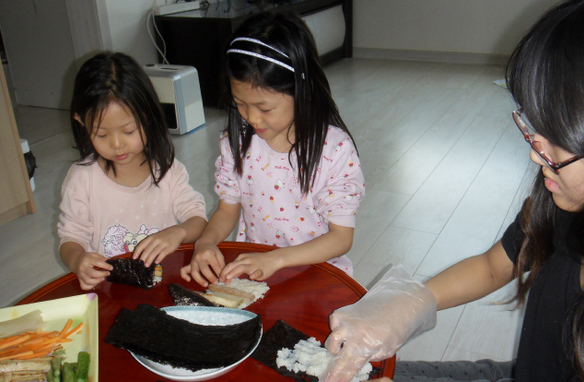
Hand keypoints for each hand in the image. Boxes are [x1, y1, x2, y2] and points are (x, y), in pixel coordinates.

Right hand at [71, 252, 112, 289]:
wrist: (75, 261)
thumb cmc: (86, 258)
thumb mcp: (93, 254)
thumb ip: (101, 257)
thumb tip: (107, 260)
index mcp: (87, 259)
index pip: (98, 263)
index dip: (106, 266)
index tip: (111, 268)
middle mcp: (82, 268)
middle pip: (93, 273)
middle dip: (102, 274)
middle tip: (108, 273)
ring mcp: (80, 275)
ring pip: (88, 281)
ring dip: (98, 281)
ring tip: (103, 278)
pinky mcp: (79, 280)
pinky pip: (84, 286)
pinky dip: (91, 286)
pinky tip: (96, 283)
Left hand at [132, 226, 184, 266]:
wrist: (177, 232)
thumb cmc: (164, 237)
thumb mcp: (155, 238)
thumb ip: (149, 244)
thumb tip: (142, 255)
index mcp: (151, 237)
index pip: (142, 245)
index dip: (137, 251)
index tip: (134, 258)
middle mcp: (156, 240)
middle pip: (147, 249)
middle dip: (143, 257)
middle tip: (140, 264)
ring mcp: (163, 243)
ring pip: (154, 252)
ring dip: (149, 259)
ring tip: (146, 265)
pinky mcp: (169, 247)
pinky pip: (163, 253)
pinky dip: (159, 258)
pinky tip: (156, 262)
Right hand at [180, 240, 225, 286]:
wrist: (203, 243)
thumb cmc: (212, 250)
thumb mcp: (219, 254)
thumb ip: (221, 264)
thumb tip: (222, 275)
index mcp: (208, 254)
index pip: (214, 265)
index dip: (219, 273)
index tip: (222, 279)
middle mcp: (199, 257)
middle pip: (204, 269)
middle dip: (210, 277)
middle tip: (216, 283)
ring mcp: (193, 261)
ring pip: (194, 272)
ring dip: (199, 280)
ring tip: (205, 285)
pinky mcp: (189, 264)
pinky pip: (183, 270)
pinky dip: (184, 275)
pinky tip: (188, 280)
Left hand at [219, 251, 281, 281]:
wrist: (273, 258)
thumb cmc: (259, 260)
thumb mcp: (247, 261)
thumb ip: (238, 268)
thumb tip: (229, 276)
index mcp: (242, 258)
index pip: (230, 264)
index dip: (224, 272)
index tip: (221, 279)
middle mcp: (246, 260)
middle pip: (233, 265)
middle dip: (226, 273)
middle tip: (221, 280)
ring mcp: (254, 265)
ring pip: (242, 267)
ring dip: (234, 273)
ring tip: (228, 278)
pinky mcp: (261, 270)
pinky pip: (257, 272)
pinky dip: (254, 274)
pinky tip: (251, 277)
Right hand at [322, 265, 436, 381]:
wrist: (398, 304)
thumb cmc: (396, 328)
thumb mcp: (387, 350)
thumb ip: (369, 357)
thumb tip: (354, 362)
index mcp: (367, 345)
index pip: (349, 366)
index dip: (339, 377)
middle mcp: (354, 333)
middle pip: (337, 355)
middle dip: (331, 368)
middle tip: (327, 377)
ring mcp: (346, 321)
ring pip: (332, 340)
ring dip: (335, 348)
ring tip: (341, 350)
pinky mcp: (343, 312)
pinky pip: (334, 325)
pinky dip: (338, 329)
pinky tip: (348, 329)